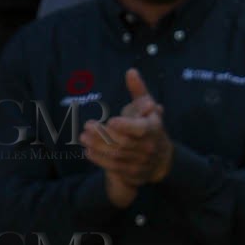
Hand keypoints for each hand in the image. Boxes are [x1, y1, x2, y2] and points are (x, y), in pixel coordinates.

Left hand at [80, 69, 172, 193]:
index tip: (111, 121)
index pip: (140, 129)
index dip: (126, 126)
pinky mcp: (133, 173)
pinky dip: (99, 159)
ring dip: (97, 147)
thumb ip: (138, 91)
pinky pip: (114, 167)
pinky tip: (88, 150)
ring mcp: (141, 162)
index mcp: (153, 129)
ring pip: (116, 155)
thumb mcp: (148, 107)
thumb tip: (130, 71)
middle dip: (103, 135)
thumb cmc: (150, 126)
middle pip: (124, 142)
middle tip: (87, 126)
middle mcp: (149, 147)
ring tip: (83, 137)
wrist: (162, 159)